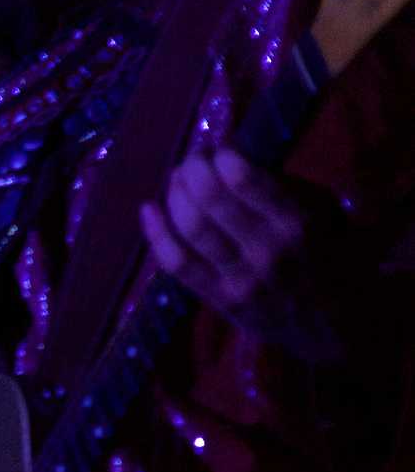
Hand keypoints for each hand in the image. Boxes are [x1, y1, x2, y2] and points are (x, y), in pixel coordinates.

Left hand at [140, 147, 341, 362]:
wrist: (323, 322)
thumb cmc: (319, 255)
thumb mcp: (317, 214)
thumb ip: (278, 189)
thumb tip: (229, 157)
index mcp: (294, 220)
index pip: (244, 180)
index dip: (220, 156)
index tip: (217, 148)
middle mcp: (265, 248)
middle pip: (210, 199)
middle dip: (193, 170)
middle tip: (191, 161)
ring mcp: (238, 277)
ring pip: (190, 227)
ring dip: (175, 195)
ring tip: (175, 179)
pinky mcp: (215, 298)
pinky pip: (176, 263)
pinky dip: (156, 233)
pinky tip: (149, 209)